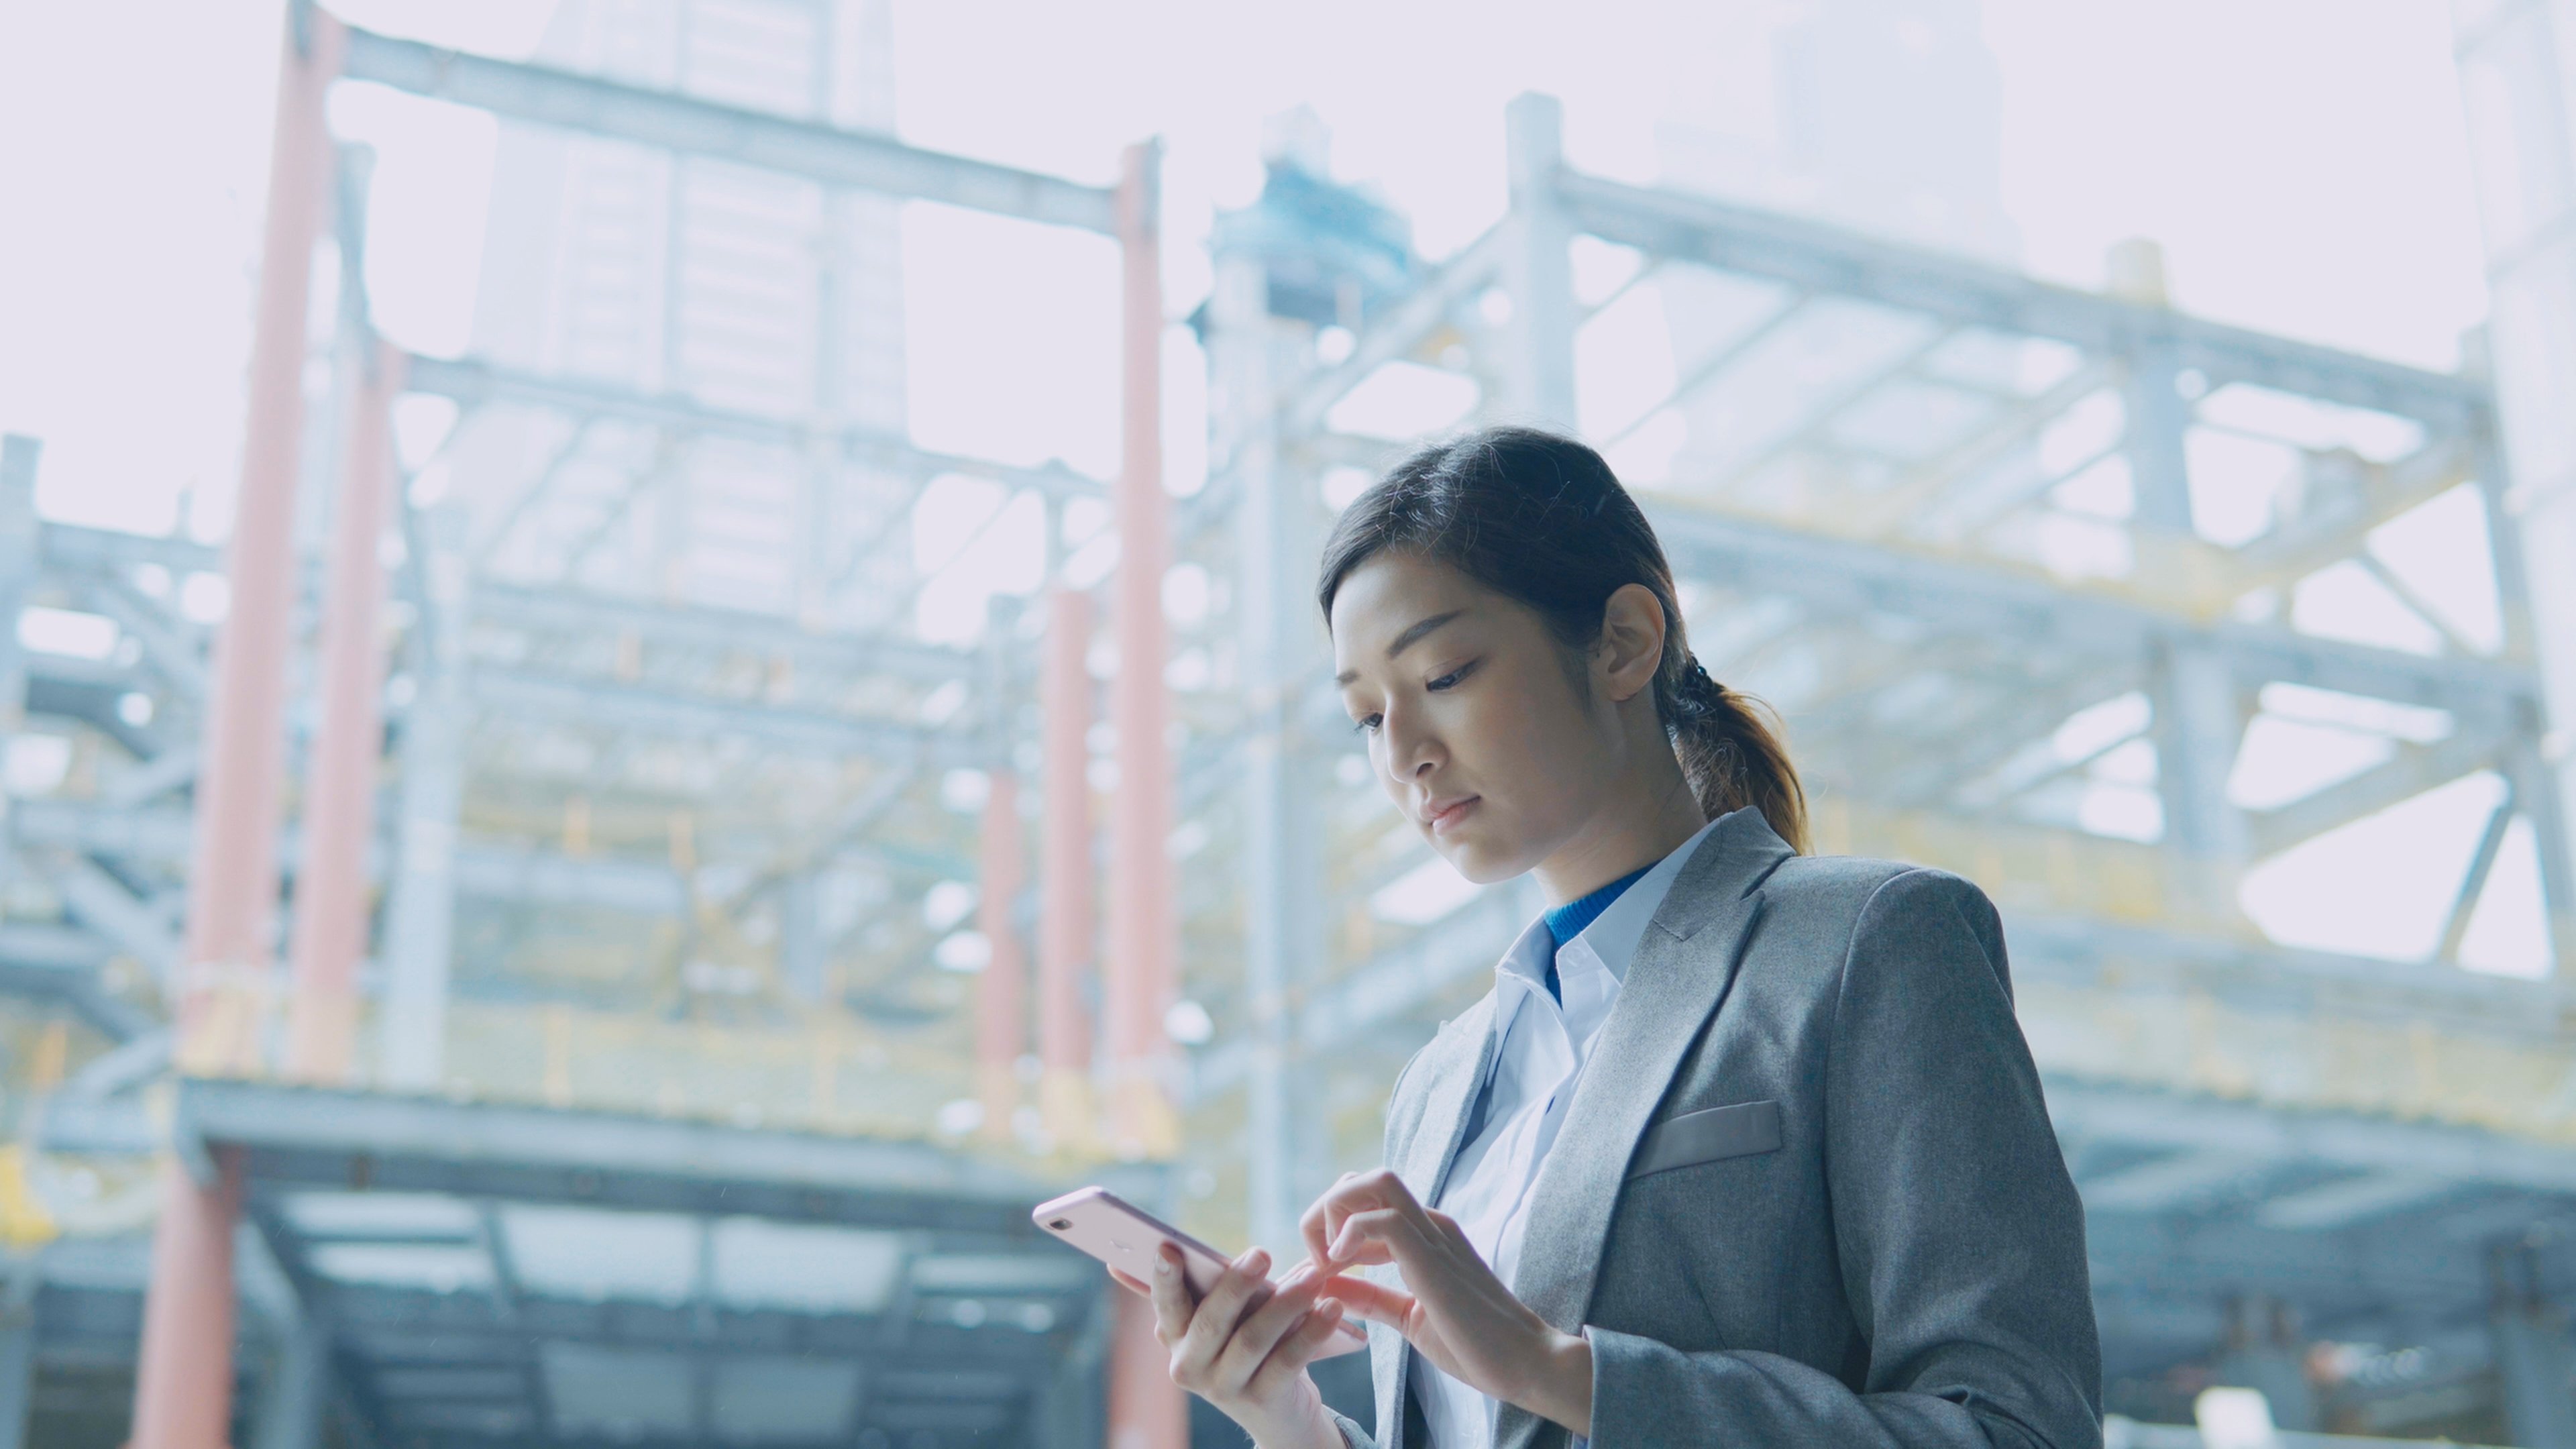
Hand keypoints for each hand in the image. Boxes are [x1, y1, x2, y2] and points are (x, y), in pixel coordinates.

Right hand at [1105, 1242, 1352, 1448]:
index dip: (1164, 1278)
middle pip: (1210, 1322)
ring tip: (1314, 1277)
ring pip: (1252, 1340)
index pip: (1166, 1304)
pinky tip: (1332, 1308)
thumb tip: (1245, 1256)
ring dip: (1286, 1304)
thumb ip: (1226, 1290)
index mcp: (1175, 1336)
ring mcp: (1223, 1388)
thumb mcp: (1232, 1317)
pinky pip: (1287, 1361)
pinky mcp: (1260, 1401)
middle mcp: (1189, 1365)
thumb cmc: (1250, 1343)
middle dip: (1236, 1285)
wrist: (1279, 1410)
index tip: (1168, 1248)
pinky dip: (1312, 1332)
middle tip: (1261, 1254)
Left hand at [1300, 1169, 1592, 1436]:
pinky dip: (1349, 1235)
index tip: (1325, 1270)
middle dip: (1326, 1210)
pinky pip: (1382, 1219)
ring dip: (1334, 1215)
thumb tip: (1328, 1284)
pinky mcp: (1433, 1255)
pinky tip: (1342, 1269)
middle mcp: (1429, 1224)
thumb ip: (1370, 1298)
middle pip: (1364, 1178)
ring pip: (1372, 1183)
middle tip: (1319, 1261)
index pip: (1366, 1197)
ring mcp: (1434, 1235)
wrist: (1527, 1365)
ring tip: (1330, 1263)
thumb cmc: (1476, 1347)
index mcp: (1425, 1235)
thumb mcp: (1408, 1318)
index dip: (1332, 1224)